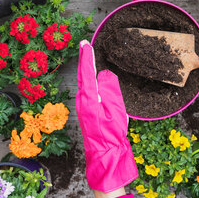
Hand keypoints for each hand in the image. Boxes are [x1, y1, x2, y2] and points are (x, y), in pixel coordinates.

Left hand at [76, 40, 137, 192]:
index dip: (86, 57)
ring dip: (86, 70)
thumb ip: (109, 89)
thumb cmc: (112, 133)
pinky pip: (88, 91)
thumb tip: (102, 75)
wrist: (106, 153)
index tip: (85, 43)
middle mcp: (82, 101)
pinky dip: (89, 80)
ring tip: (88, 55)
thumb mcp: (115, 109)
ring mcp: (83, 106)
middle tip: (84, 44)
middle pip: (83, 76)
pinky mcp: (86, 111)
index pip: (86, 73)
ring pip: (85, 84)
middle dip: (84, 59)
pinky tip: (93, 77)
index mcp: (89, 99)